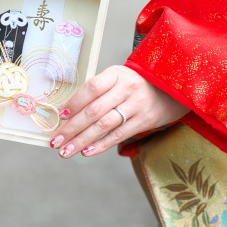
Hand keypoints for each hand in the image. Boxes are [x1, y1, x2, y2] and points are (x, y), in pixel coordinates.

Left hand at [51, 65, 188, 157]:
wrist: (171, 88)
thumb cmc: (134, 83)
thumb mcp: (117, 77)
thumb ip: (97, 90)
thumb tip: (67, 113)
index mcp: (116, 74)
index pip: (92, 88)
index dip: (74, 103)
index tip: (60, 117)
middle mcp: (127, 88)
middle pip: (95, 111)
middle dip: (72, 128)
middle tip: (55, 141)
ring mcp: (136, 106)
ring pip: (104, 126)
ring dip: (82, 140)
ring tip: (66, 151)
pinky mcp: (144, 121)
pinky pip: (118, 135)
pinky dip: (101, 145)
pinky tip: (86, 152)